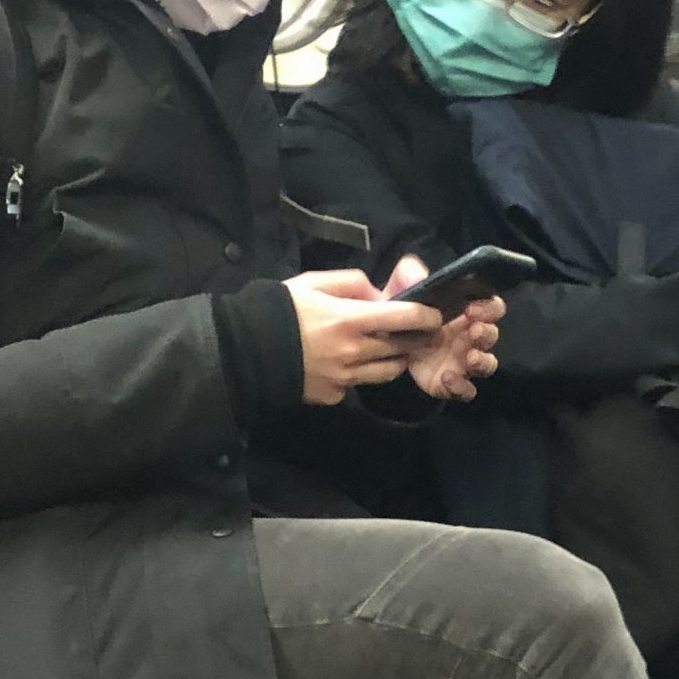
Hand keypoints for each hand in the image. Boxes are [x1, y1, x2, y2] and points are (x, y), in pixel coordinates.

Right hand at [286, 268, 443, 405]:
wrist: (243, 350)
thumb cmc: (278, 310)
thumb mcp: (313, 282)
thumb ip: (352, 283)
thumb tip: (379, 294)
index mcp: (349, 319)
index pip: (404, 318)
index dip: (427, 316)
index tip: (435, 315)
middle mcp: (353, 352)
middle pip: (402, 349)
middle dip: (416, 340)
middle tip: (421, 333)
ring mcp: (344, 378)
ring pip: (387, 372)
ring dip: (395, 359)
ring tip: (392, 348)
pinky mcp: (333, 396)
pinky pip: (358, 385)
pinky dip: (360, 374)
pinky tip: (348, 363)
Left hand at [381, 256, 503, 402]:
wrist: (383, 341)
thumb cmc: (403, 313)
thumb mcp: (402, 287)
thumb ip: (409, 274)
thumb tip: (419, 274)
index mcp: (466, 313)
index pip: (492, 308)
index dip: (489, 308)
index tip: (473, 307)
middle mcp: (469, 338)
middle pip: (492, 336)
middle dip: (487, 333)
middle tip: (473, 330)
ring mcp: (462, 362)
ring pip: (487, 365)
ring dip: (483, 362)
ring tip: (470, 358)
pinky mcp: (449, 383)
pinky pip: (466, 390)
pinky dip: (461, 387)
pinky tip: (447, 378)